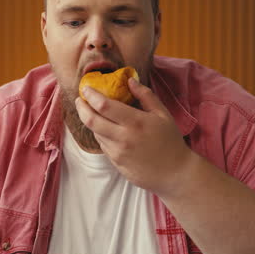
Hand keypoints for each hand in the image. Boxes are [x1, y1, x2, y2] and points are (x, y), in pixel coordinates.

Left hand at [75, 77, 193, 194]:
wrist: (174, 173)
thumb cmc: (170, 141)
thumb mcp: (163, 114)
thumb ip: (146, 96)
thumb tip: (130, 80)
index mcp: (136, 122)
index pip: (104, 106)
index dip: (91, 95)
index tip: (86, 88)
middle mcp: (123, 138)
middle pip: (91, 120)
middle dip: (81, 107)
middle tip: (80, 100)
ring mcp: (117, 152)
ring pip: (95, 133)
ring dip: (91, 121)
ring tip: (94, 113)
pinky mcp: (116, 163)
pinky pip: (103, 145)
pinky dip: (101, 135)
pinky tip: (107, 130)